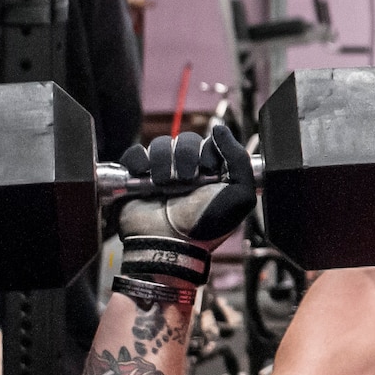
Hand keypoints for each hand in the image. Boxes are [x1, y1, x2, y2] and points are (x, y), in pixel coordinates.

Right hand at [116, 123, 256, 250]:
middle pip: (185, 141)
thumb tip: (220, 129)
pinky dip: (138, 161)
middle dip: (185, 156)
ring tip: (165, 184)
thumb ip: (239, 159)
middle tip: (185, 179)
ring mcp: (161, 175)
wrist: (170, 246)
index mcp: (212, 174)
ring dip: (163, 161)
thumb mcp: (239, 195)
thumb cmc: (206, 226)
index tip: (208, 169)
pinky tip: (145, 176)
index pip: (210, 143)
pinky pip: (135, 154)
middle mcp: (188, 173)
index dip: (209, 151)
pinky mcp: (137, 180)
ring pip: (160, 145)